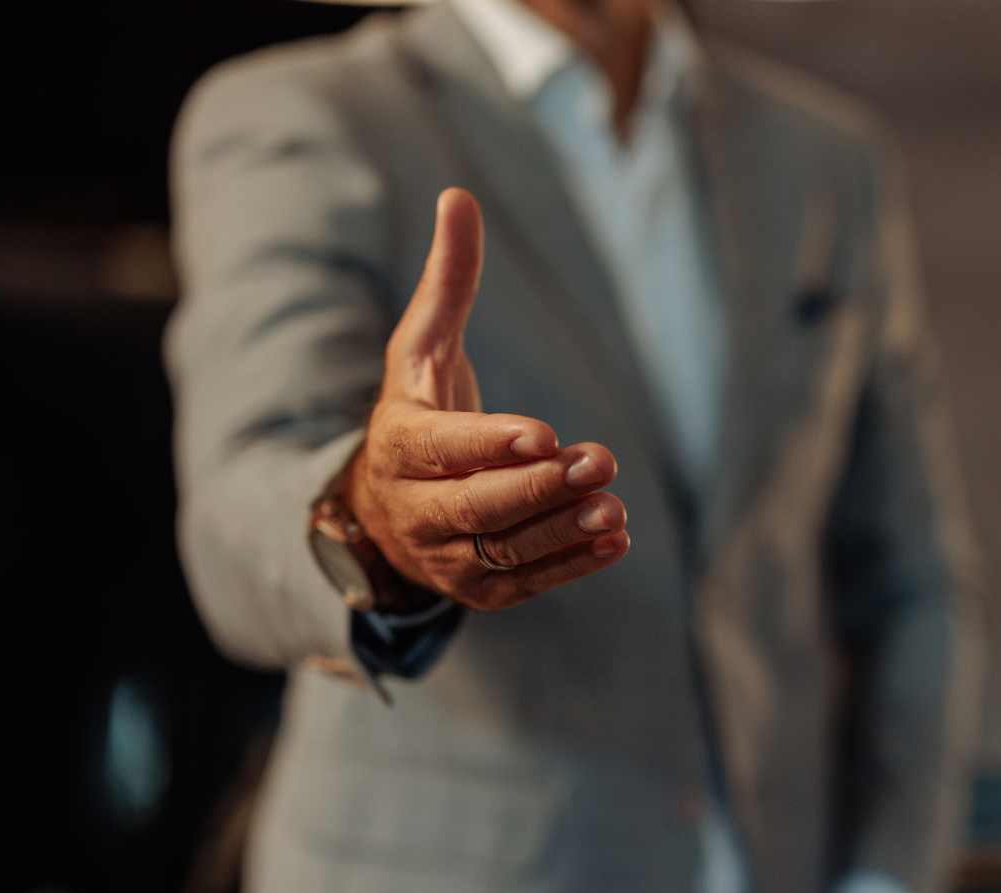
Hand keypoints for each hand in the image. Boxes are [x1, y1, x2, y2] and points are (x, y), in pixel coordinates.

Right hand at [345, 188, 629, 609]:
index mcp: (399, 445)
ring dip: (563, 529)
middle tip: (599, 463)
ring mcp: (446, 556)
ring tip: (615, 506)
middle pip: (477, 507)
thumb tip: (458, 196)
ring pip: (505, 551)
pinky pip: (526, 583)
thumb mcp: (421, 348)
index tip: (545, 432)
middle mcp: (415, 508)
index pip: (440, 448)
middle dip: (539, 488)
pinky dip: (572, 565)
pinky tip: (617, 538)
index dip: (489, 443)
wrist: (383, 509)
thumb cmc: (417, 409)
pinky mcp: (479, 589)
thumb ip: (447, 281)